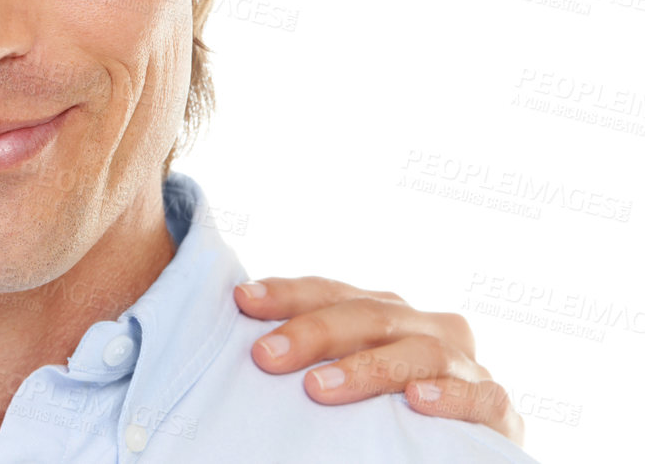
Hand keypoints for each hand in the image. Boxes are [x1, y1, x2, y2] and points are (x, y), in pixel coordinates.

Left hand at [235, 275, 521, 445]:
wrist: (455, 452)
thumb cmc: (384, 411)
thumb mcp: (344, 374)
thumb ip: (309, 357)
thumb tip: (243, 347)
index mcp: (384, 313)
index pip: (330, 292)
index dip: (287, 293)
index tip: (242, 300)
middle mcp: (426, 327)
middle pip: (370, 314)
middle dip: (313, 332)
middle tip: (265, 356)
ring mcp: (465, 365)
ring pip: (420, 350)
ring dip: (367, 369)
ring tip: (318, 388)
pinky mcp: (497, 407)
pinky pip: (480, 395)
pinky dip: (449, 395)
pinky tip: (416, 400)